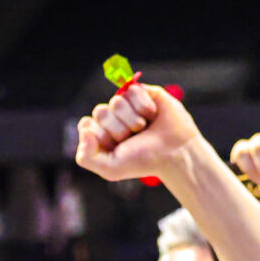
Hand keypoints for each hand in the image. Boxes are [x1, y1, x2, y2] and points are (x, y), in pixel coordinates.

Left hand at [73, 81, 203, 187]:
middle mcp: (111, 117)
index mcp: (100, 133)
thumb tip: (84, 129)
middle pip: (100, 112)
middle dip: (118, 129)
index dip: (102, 137)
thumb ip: (85, 157)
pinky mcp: (142, 92)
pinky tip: (153, 115)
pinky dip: (144, 106)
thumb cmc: (143, 161)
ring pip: (116, 102)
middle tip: (134, 138)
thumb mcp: (110, 169)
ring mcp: (126, 103)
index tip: (117, 147)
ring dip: (133, 120)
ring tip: (145, 128)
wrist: (175, 153)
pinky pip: (132, 91)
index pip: (86, 125)